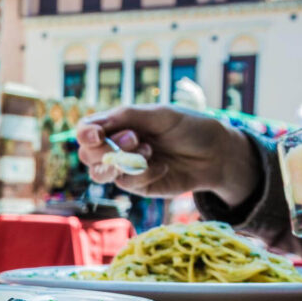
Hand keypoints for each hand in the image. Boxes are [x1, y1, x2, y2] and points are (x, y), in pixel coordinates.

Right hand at [76, 105, 259, 205]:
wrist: (216, 154)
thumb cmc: (188, 127)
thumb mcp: (159, 114)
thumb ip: (127, 116)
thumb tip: (95, 125)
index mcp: (117, 123)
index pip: (86, 129)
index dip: (85, 133)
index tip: (97, 134)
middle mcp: (116, 146)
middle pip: (87, 154)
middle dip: (106, 149)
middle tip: (135, 139)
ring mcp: (125, 167)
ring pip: (99, 173)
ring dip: (119, 163)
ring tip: (148, 152)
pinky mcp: (138, 185)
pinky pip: (126, 183)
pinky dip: (143, 173)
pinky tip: (163, 166)